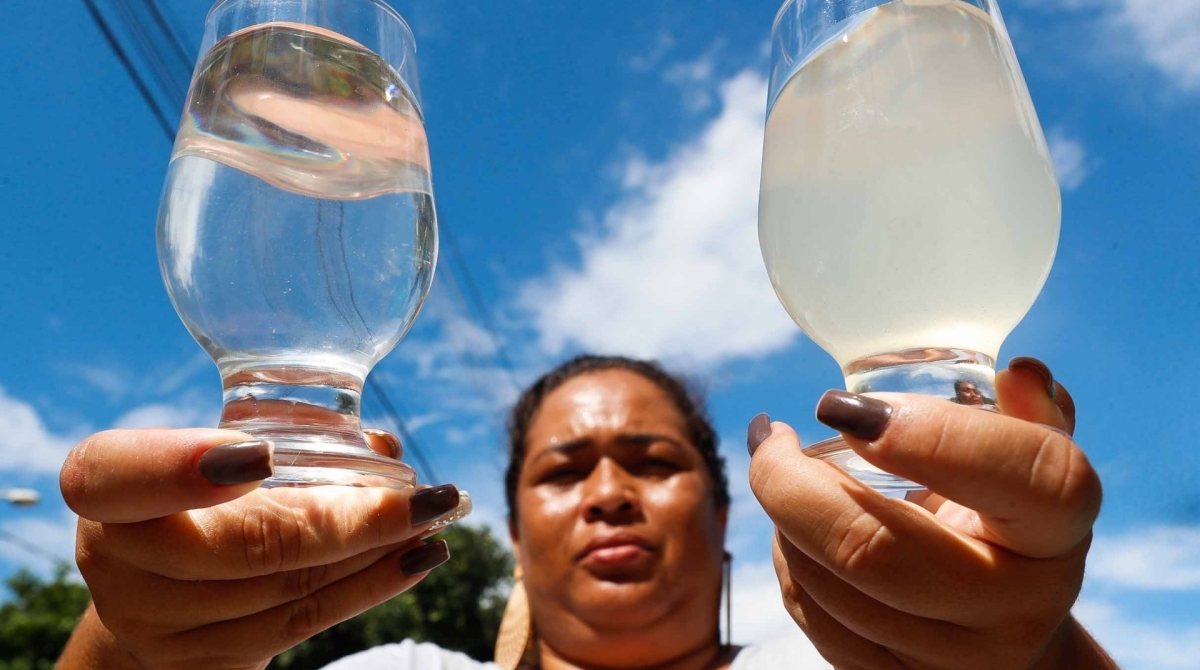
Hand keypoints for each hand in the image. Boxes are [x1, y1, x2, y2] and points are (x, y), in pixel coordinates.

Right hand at [58, 428, 462, 669]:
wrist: (159, 590)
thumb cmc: (202, 497)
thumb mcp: (222, 451)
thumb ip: (286, 434)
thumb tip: (381, 443)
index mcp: (108, 490)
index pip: (118, 476)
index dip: (183, 467)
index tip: (262, 456)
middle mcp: (118, 560)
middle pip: (241, 546)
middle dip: (348, 521)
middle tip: (427, 496)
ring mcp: (158, 622)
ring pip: (285, 587)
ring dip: (376, 551)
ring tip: (437, 516)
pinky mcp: (205, 659)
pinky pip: (302, 622)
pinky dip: (370, 585)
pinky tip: (419, 558)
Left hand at [747, 358, 1114, 668]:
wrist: (1014, 637)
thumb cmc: (1011, 524)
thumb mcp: (1032, 466)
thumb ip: (1027, 415)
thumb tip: (1019, 373)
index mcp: (1056, 531)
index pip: (1023, 478)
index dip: (932, 435)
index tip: (842, 407)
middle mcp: (1014, 608)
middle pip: (873, 548)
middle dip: (792, 484)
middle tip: (772, 438)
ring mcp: (952, 660)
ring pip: (826, 586)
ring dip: (782, 520)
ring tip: (785, 477)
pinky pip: (811, 619)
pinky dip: (788, 563)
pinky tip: (793, 530)